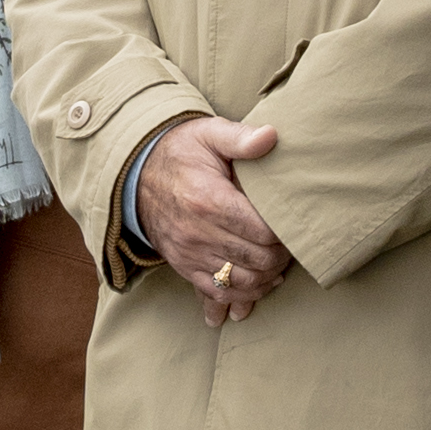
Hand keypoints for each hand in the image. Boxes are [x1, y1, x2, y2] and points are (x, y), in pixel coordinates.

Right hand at [132, 114, 295, 320]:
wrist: (136, 173)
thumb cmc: (181, 152)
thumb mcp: (208, 134)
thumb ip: (241, 137)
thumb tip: (271, 136)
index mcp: (208, 200)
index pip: (264, 231)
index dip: (287, 231)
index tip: (294, 222)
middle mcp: (197, 233)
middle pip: (258, 259)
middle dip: (282, 255)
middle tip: (291, 242)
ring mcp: (188, 253)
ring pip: (242, 282)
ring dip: (267, 277)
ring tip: (279, 262)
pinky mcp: (183, 266)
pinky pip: (217, 293)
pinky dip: (243, 295)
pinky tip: (259, 284)